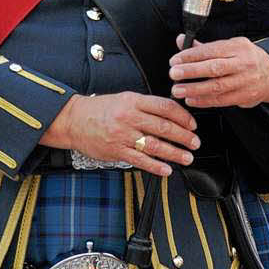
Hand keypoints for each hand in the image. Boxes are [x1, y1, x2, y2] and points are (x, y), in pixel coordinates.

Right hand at [39, 91, 199, 177]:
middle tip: (195, 142)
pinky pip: (140, 160)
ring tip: (187, 157)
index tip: (192, 124)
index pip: (165, 107)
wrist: (74, 119)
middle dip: (184, 136)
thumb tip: (170, 115)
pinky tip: (167, 169)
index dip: (182, 116)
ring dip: (174, 153)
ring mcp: (122, 135)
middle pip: (164, 127)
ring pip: (155, 145)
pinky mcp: (116, 150)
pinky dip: (156, 166)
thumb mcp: (124, 99)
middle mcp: (129, 116)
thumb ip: (145, 106)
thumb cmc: (100, 109)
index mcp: (133, 101)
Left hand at [168, 35, 268, 107]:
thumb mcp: (230, 46)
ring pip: (217, 86)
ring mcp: (245, 81)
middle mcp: (243, 63)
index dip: (191, 55)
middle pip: (214, 68)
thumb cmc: (246, 58)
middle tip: (173, 74)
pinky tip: (192, 100)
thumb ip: (205, 46)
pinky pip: (222, 100)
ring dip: (195, 89)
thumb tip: (181, 40)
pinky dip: (205, 101)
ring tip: (178, 90)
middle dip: (191, 71)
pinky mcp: (246, 96)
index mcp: (238, 47)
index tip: (175, 60)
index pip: (211, 50)